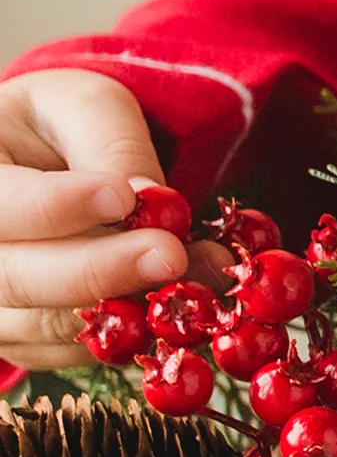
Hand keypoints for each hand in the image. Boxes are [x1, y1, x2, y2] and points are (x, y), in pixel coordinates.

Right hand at [0, 73, 195, 365]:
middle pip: (12, 278)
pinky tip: (171, 302)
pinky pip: (66, 350)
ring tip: (197, 275)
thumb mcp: (84, 106)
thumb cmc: (58, 126)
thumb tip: (151, 202)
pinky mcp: (15, 337)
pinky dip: (122, 334)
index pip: (0, 204)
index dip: (57, 206)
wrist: (43, 169)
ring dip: (122, 308)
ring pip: (41, 323)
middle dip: (96, 270)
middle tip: (171, 255)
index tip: (123, 197)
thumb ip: (113, 144)